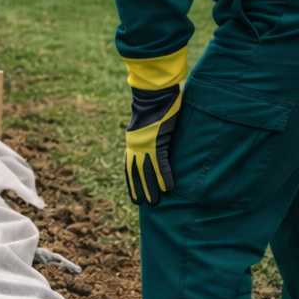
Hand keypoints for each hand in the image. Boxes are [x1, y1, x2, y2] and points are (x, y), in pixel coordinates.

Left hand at [124, 85, 180, 204]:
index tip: (133, 192)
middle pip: (135, 173)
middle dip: (138, 189)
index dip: (131, 181)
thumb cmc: (153, 104)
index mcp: (132, 142)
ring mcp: (146, 146)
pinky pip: (161, 164)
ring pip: (146, 172)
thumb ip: (148, 134)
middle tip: (141, 204)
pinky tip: (168, 189)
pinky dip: (164, 177)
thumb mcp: (147, 123)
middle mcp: (136, 147)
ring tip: (154, 203)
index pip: (129, 166)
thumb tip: (155, 138)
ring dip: (151, 189)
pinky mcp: (157, 143)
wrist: (153, 94)